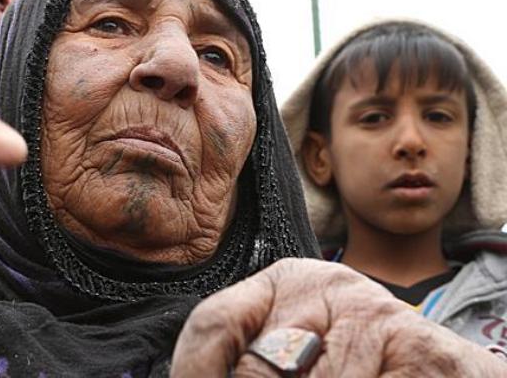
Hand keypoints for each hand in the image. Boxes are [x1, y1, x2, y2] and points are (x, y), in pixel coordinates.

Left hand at [170, 258, 503, 376]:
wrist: (457, 374)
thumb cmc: (365, 367)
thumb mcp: (304, 355)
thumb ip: (250, 361)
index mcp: (285, 283)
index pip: (214, 322)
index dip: (196, 371)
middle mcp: (326, 285)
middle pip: (259, 368)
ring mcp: (373, 314)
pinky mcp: (419, 350)